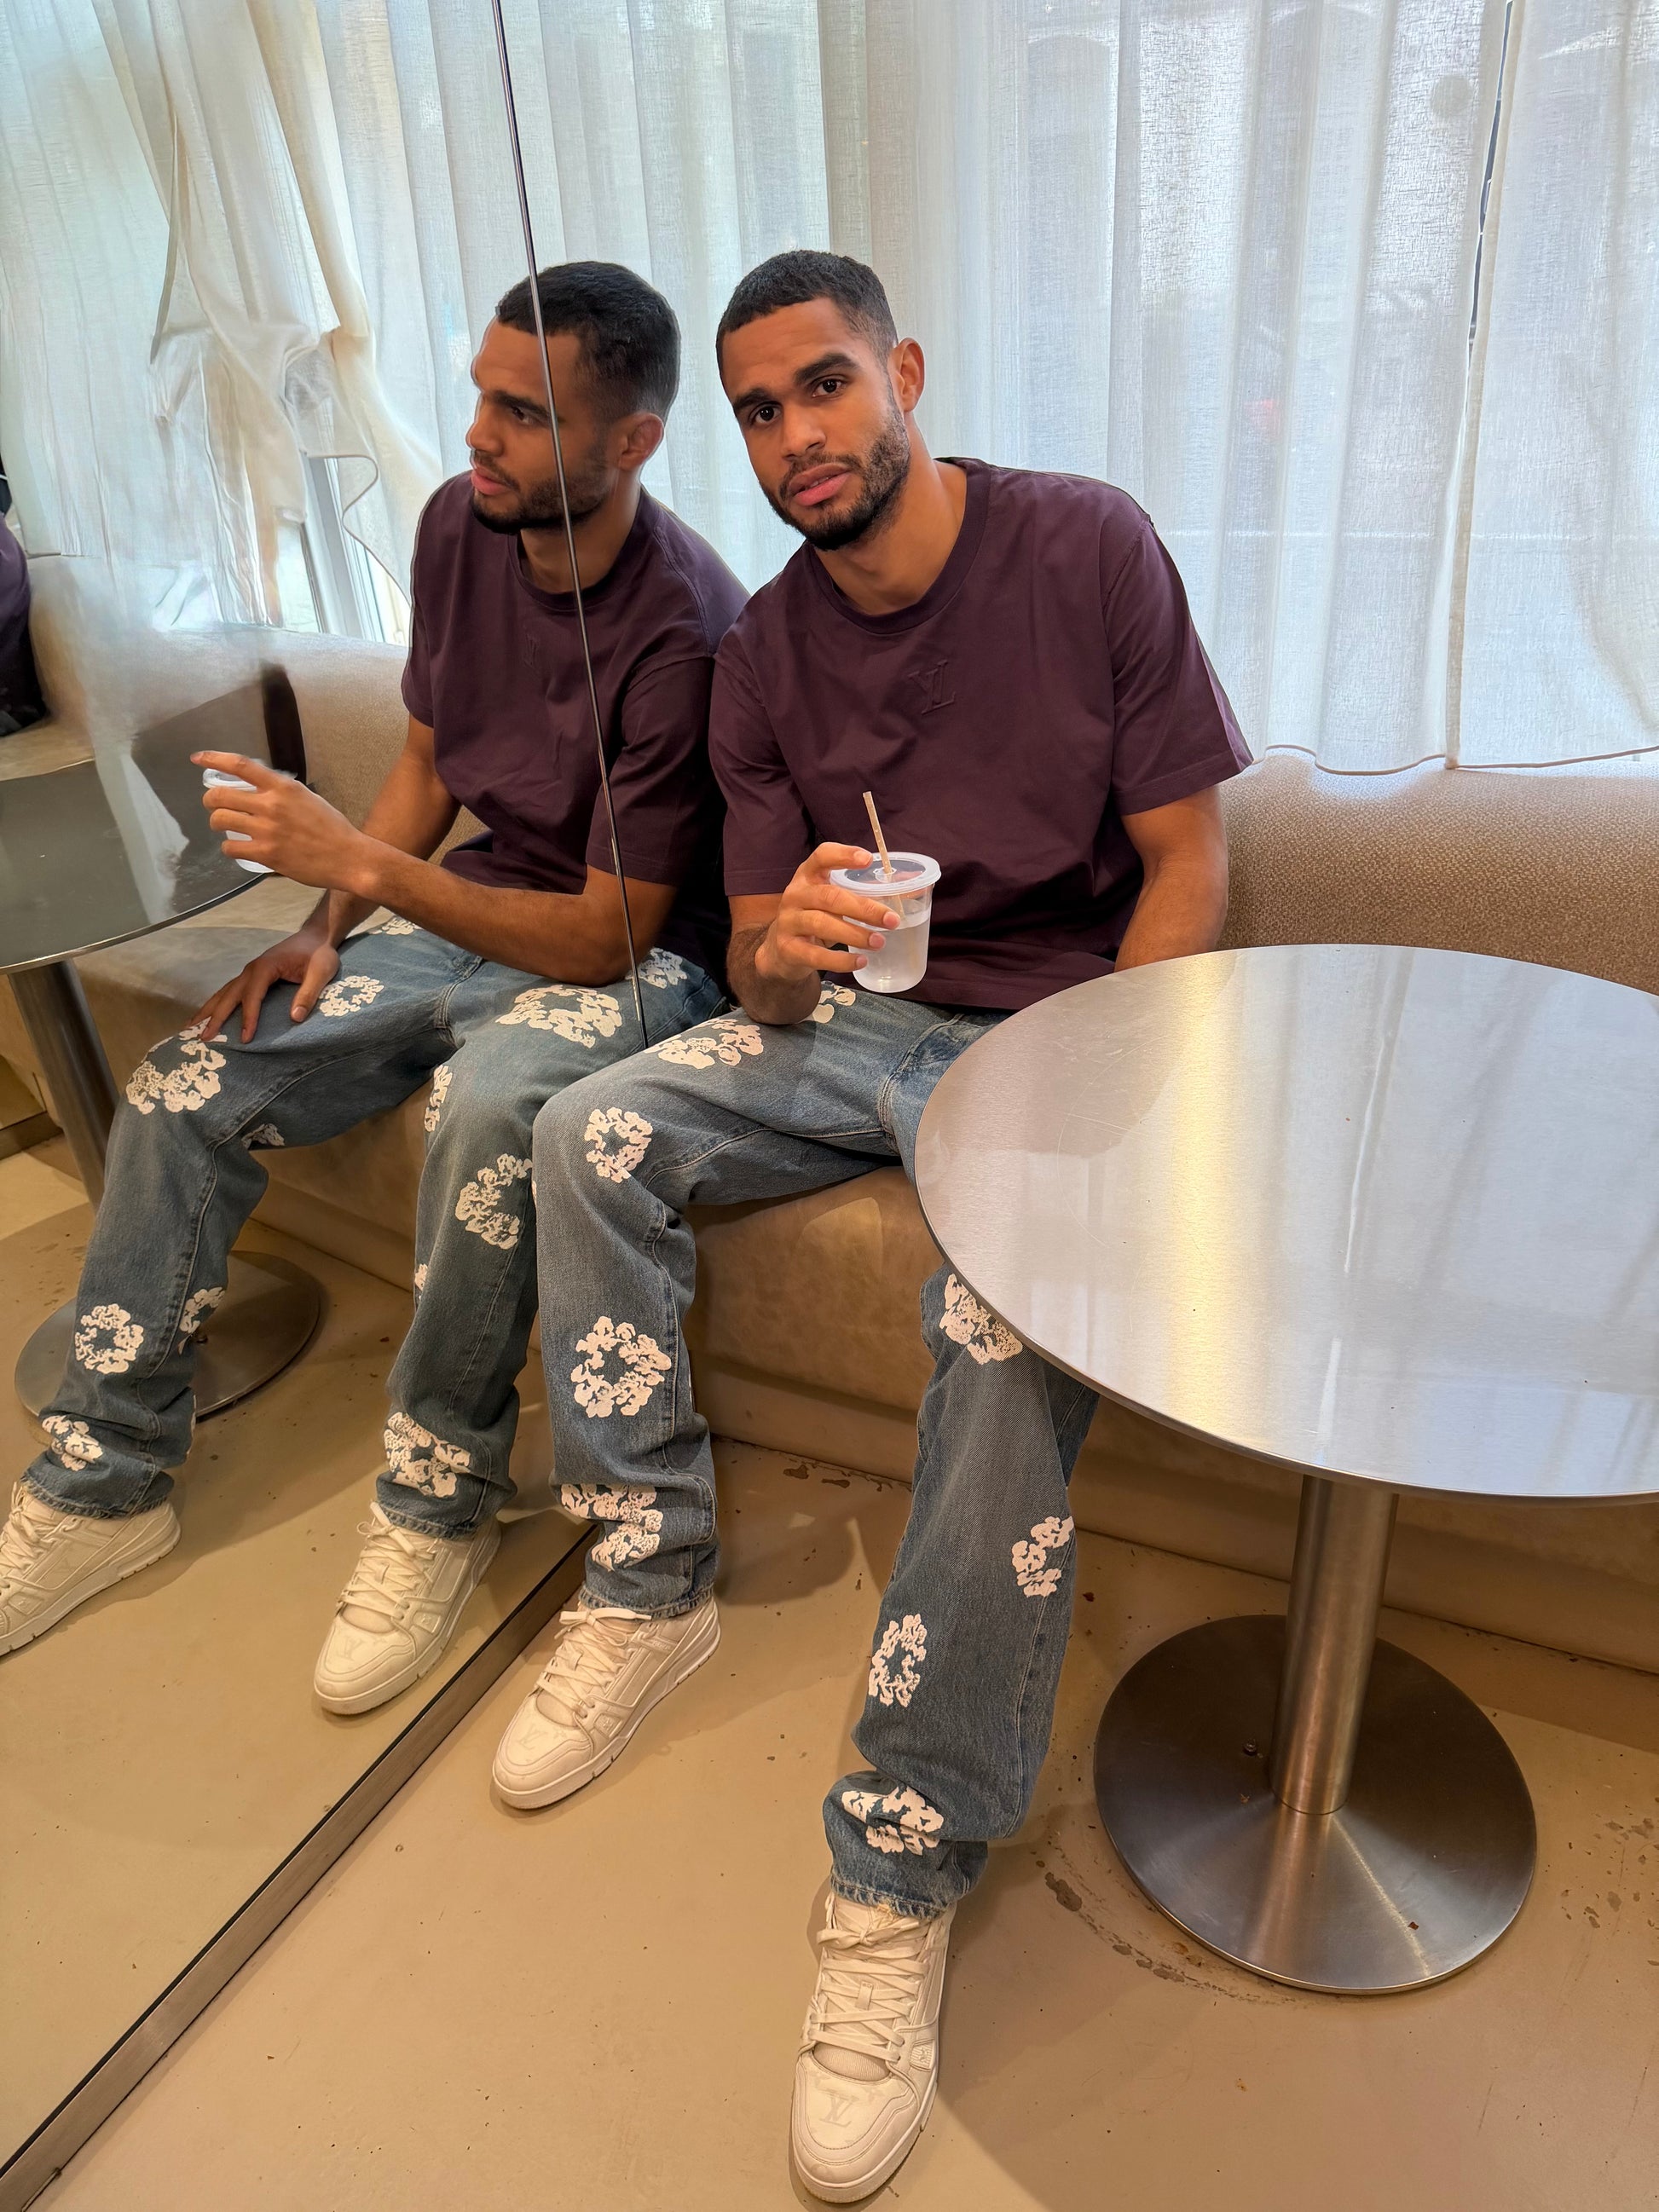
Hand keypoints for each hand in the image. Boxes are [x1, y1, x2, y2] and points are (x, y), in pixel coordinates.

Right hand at [190, 929, 340, 1043]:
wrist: (315, 937)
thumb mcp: (321, 972)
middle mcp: (251, 969)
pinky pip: (230, 992)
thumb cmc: (319, 954)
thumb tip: (294, 1018)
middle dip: (215, 1017)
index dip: (248, 1018)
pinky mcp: (251, 976)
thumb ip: (309, 993)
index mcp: (265, 967)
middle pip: (229, 995)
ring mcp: (249, 972)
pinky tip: (209, 1016)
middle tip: (203, 1038)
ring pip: (224, 993)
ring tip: (191, 1028)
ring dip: (208, 1011)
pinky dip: (217, 1004)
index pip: (252, 996)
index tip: (245, 1038)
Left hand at [193, 752, 375, 894]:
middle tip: (214, 806)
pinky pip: (231, 847)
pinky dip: (230, 847)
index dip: (213, 759)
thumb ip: (282, 793)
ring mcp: (267, 831)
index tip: (197, 758)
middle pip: (220, 795)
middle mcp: (271, 805)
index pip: (239, 765)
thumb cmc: (333, 828)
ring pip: (221, 821)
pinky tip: (238, 848)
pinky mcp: (266, 854)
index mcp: (283, 787)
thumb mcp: (308, 799)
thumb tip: (260, 791)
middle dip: (210, 800)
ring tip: (224, 827)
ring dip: (216, 823)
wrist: (349, 858)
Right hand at [754, 843, 902, 986]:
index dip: (843, 855)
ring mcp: (788, 921)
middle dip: (864, 908)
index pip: (822, 857)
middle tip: (891, 920)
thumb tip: (894, 903)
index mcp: (807, 876)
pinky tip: (860, 961)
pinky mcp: (788, 948)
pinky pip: (816, 955)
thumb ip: (849, 896)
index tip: (868, 859)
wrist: (779, 951)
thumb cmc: (812, 919)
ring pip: (822, 924)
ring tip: (879, 942)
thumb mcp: (825, 901)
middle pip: (830, 897)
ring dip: (855, 934)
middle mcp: (795, 895)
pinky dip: (841, 960)